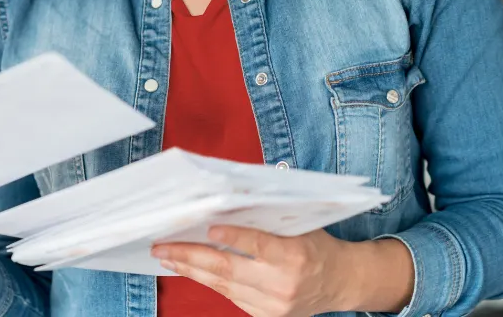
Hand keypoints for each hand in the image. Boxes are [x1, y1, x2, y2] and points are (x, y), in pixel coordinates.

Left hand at [150, 225, 353, 316]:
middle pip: (228, 269)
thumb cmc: (315, 244)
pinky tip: (190, 269)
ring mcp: (274, 305)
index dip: (231, 236)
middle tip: (162, 246)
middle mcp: (283, 283)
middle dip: (190, 256)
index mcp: (294, 255)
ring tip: (167, 257)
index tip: (207, 227)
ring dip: (191, 270)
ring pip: (224, 285)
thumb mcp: (299, 224)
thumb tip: (228, 197)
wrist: (340, 282)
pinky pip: (231, 296)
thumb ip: (266, 215)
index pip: (256, 244)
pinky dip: (209, 282)